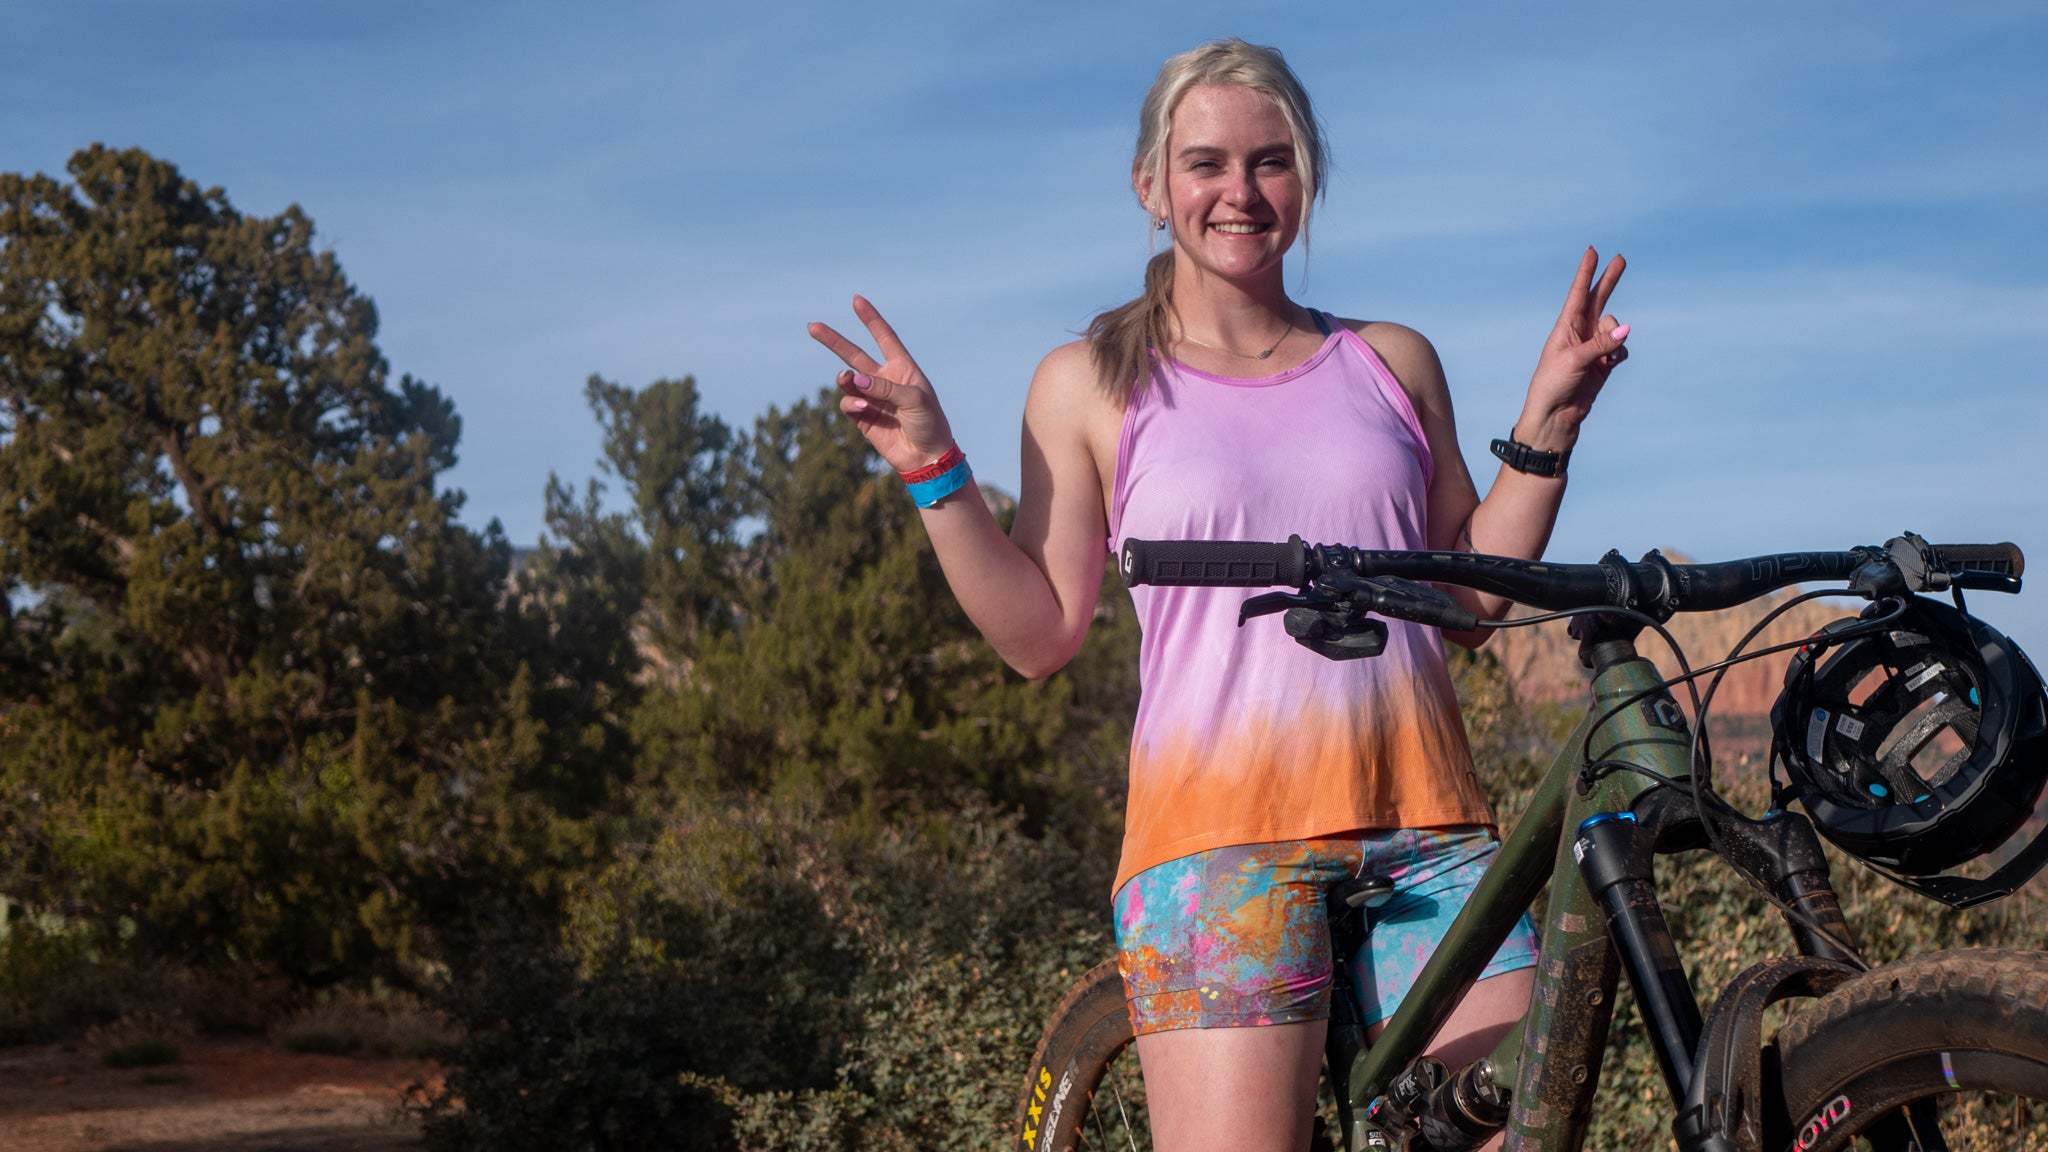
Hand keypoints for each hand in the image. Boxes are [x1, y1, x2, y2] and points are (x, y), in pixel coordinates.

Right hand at [807, 295, 956, 473]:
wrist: (926, 457)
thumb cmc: (929, 423)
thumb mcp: (914, 399)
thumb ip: (884, 386)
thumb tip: (853, 379)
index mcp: (902, 368)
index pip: (884, 337)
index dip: (870, 319)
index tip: (856, 299)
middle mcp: (884, 380)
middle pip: (853, 354)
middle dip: (833, 341)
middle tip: (812, 326)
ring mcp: (871, 398)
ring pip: (847, 380)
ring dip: (844, 378)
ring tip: (847, 380)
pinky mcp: (862, 418)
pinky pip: (847, 403)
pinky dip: (851, 402)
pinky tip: (863, 409)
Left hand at [1520, 247, 1628, 449]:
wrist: (1555, 417)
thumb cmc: (1553, 385)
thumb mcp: (1575, 360)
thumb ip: (1602, 343)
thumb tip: (1627, 329)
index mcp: (1565, 327)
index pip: (1578, 293)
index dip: (1586, 272)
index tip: (1592, 251)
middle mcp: (1580, 333)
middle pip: (1599, 300)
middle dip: (1610, 280)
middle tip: (1621, 259)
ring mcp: (1593, 347)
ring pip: (1615, 328)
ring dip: (1614, 339)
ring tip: (1601, 359)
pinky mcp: (1604, 363)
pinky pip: (1621, 349)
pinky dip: (1619, 354)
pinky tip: (1608, 366)